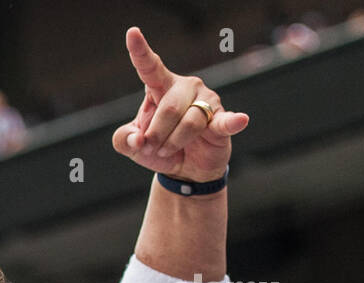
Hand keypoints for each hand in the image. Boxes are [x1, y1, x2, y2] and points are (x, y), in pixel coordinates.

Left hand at [112, 26, 248, 182]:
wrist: (184, 169)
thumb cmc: (158, 147)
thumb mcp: (132, 146)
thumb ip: (124, 140)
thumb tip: (138, 139)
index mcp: (160, 87)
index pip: (149, 67)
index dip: (140, 51)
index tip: (132, 33)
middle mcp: (185, 88)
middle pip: (169, 107)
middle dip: (156, 133)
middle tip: (150, 147)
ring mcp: (206, 101)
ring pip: (188, 121)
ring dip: (172, 142)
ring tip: (167, 151)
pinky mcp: (222, 120)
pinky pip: (225, 122)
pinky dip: (232, 122)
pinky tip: (239, 120)